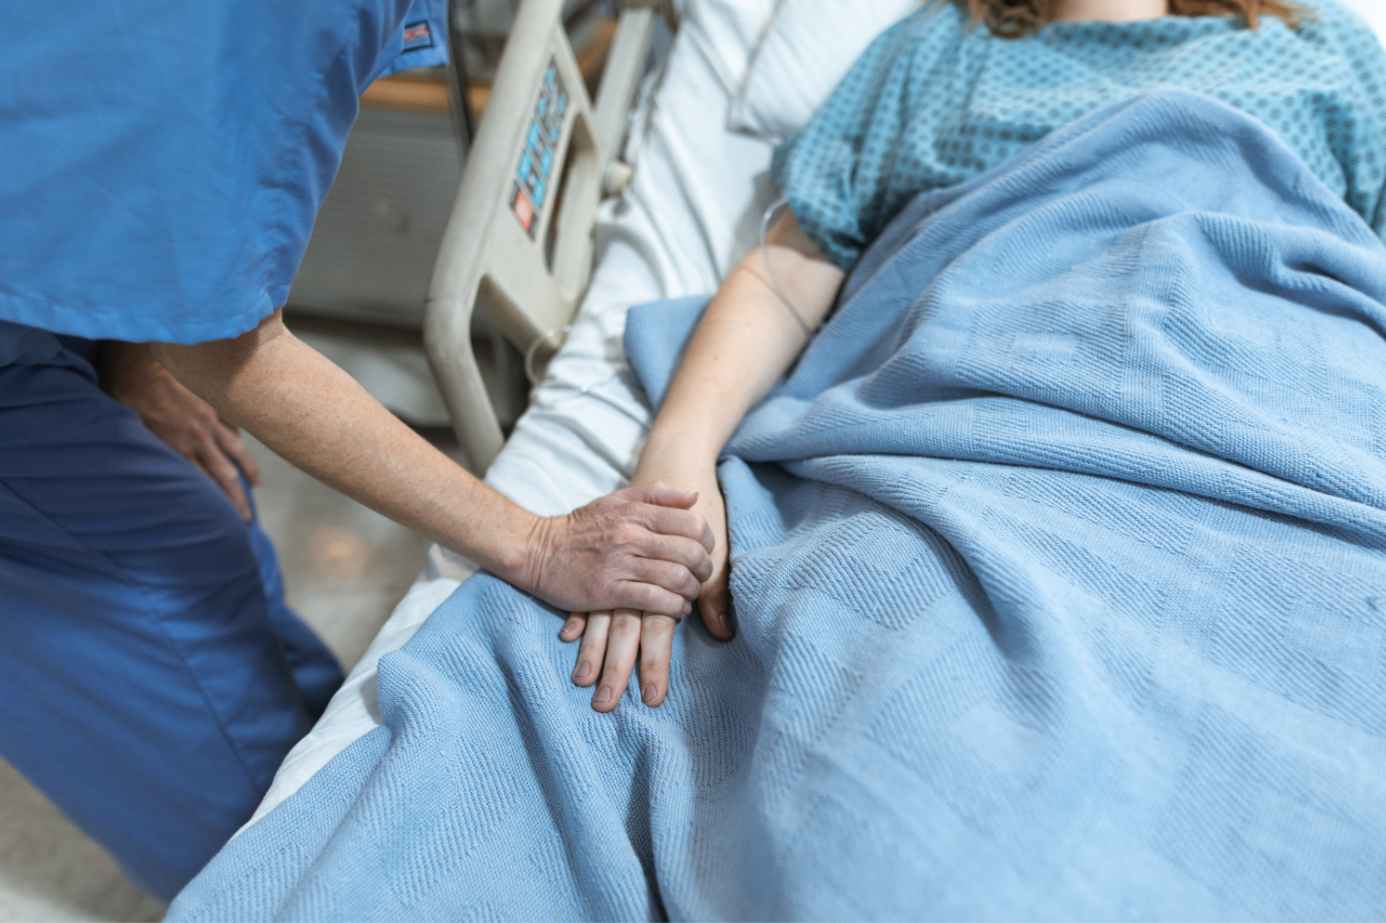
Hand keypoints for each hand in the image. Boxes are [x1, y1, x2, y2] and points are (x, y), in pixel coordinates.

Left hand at [101, 342, 260, 518]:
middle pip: (225, 474)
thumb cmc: (126, 390)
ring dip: (247, 469)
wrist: (143, 358)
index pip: (204, 483)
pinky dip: (238, 433)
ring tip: (255, 483)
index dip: (218, 503)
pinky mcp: (212, 400)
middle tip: (246, 517)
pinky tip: (241, 440)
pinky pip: (232, 420)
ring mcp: (209, 418)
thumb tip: (146, 465)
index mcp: (178, 447)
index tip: (228, 519)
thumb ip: (144, 447)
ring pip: (235, 449)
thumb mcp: (127, 427)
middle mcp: (198, 437)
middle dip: (236, 498)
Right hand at [515, 483, 714, 618]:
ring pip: (676, 578)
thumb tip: (694, 496)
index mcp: (637, 513)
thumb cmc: (580, 526)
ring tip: (689, 594)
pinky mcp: (609, 590)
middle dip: (704, 569)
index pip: (692, 525)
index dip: (708, 541)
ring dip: (692, 591)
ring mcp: (621, 564)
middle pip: (690, 553)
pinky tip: (676, 609)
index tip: (705, 552)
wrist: (537, 550)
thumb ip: (656, 494)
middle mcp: (632, 536)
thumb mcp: (616, 500)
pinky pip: (654, 600)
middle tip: (701, 577)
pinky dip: (674, 607)